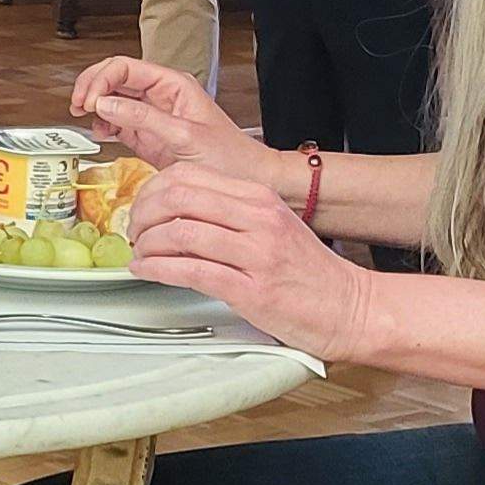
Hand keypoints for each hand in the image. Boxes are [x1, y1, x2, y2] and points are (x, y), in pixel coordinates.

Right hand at [70, 56, 256, 166]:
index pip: (124, 67)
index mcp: (172, 85)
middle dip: (92, 88)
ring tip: (87, 120)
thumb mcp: (184, 136)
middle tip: (77, 107)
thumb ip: (143, 119)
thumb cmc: (230, 158)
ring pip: (112, 99)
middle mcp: (160, 95)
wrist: (249, 181)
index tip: (88, 102)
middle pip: (114, 78)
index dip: (100, 80)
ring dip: (95, 107)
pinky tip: (101, 134)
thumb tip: (105, 105)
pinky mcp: (148, 136)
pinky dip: (104, 126)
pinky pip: (118, 123)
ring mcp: (153, 115)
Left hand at [125, 167, 377, 359]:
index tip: (142, 207)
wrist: (351, 308)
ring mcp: (256, 253)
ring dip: (146, 245)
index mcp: (259, 198)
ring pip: (180, 232)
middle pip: (178, 197)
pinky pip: (191, 271)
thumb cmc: (310, 273)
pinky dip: (157, 270)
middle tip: (134, 232)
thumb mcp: (272, 227)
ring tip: (139, 254)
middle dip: (142, 214)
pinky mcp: (252, 290)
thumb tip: (177, 214)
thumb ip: (230, 215)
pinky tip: (145, 272)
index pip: (189, 176)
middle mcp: (258, 218)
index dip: (152, 190)